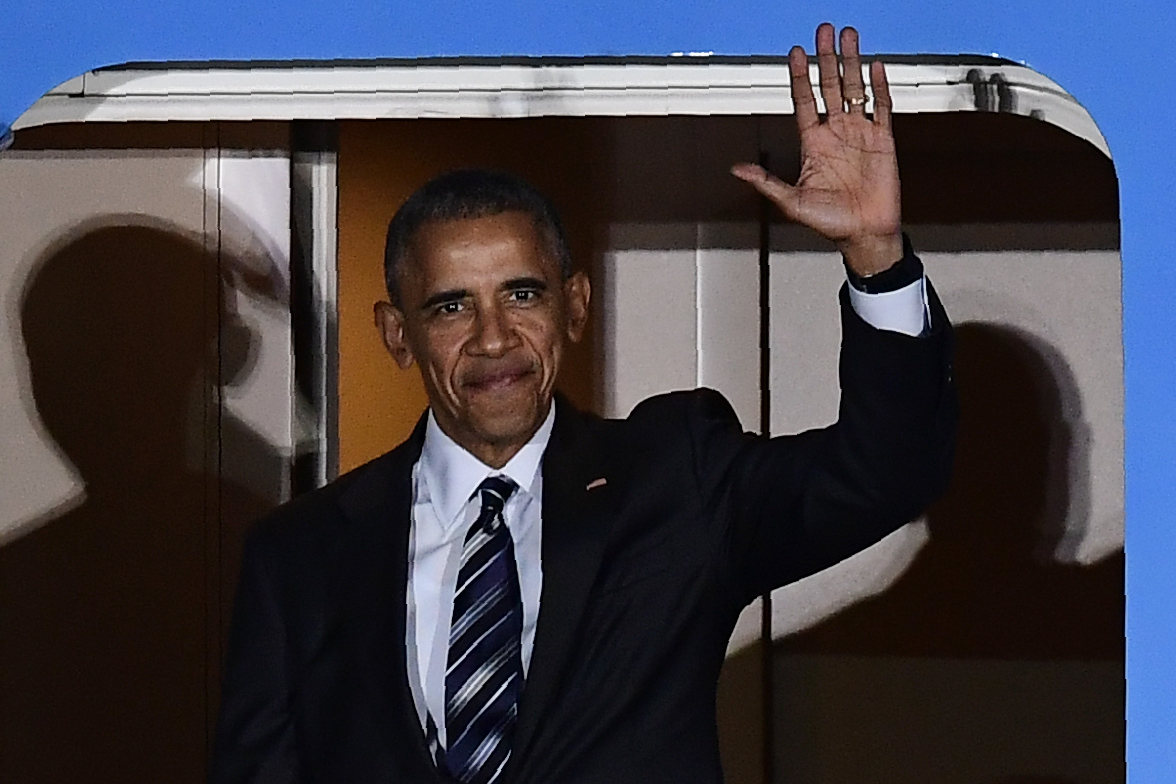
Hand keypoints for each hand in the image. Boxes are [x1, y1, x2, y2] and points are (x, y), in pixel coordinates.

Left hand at [732, 23, 902, 276]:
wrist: (864, 235)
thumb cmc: (829, 222)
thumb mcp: (791, 202)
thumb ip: (766, 182)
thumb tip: (736, 169)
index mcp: (812, 143)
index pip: (804, 101)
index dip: (800, 77)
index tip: (796, 52)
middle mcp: (835, 132)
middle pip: (829, 86)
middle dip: (826, 58)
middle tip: (823, 30)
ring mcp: (859, 134)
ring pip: (855, 89)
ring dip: (852, 62)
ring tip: (848, 36)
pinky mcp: (883, 140)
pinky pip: (881, 107)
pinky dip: (879, 87)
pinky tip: (874, 66)